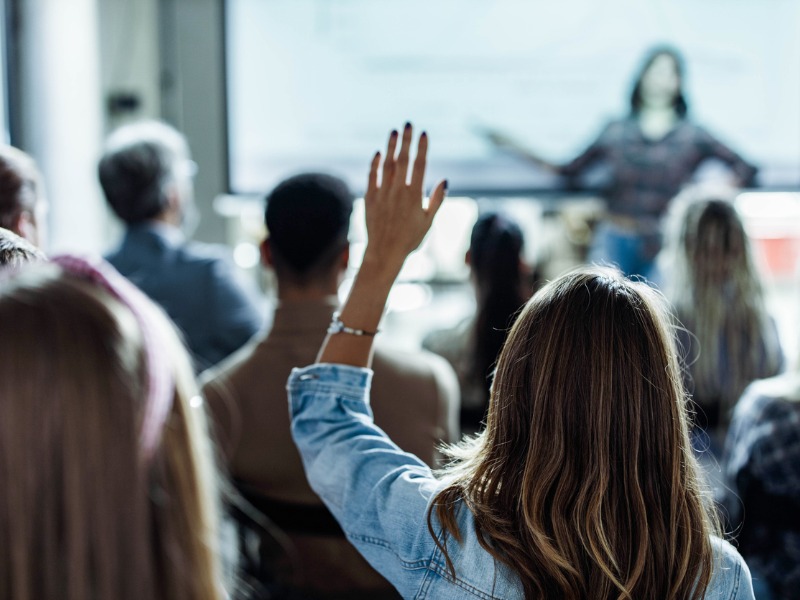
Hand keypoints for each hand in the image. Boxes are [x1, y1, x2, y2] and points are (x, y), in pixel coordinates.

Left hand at [363, 123, 446, 271]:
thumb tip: (445, 180)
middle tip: (408, 123)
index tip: (424, 134)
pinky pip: (372, 177)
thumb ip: (436, 200)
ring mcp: (382, 194)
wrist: (384, 253)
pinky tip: (378, 153)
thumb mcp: (428, 222)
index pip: (419, 166)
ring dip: (390, 147)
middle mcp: (398, 192)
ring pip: (386, 165)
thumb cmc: (410, 240)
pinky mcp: (369, 198)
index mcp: (414, 196)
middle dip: (406, 140)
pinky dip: (375, 164)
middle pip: (402, 160)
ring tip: (394, 131)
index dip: (422, 148)